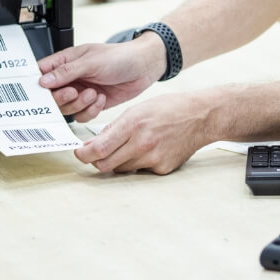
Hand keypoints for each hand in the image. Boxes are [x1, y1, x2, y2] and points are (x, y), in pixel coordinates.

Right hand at [38, 33, 166, 121]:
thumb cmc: (119, 57)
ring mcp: (79, 92)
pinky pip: (82, 116)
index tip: (41, 91)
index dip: (37, 84)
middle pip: (51, 96)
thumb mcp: (91, 61)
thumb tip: (44, 81)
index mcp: (64, 62)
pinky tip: (101, 99)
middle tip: (73, 92)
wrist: (144, 67)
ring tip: (93, 93)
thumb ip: (66, 72)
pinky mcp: (91, 105)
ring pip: (66, 109)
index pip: (41, 73)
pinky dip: (91, 111)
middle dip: (61, 98)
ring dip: (79, 104)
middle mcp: (69, 78)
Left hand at [75, 92, 210, 174]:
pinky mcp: (162, 168)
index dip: (84, 154)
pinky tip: (146, 149)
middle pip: (106, 164)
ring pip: (121, 168)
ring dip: (116, 161)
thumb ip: (114, 128)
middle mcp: (142, 144)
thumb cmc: (168, 108)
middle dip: (96, 160)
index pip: (99, 148)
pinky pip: (139, 170)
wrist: (201, 117)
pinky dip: (136, 163)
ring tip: (125, 147)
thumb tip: (93, 143)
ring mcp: (153, 158)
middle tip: (94, 154)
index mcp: (132, 125)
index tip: (79, 154)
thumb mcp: (137, 109)